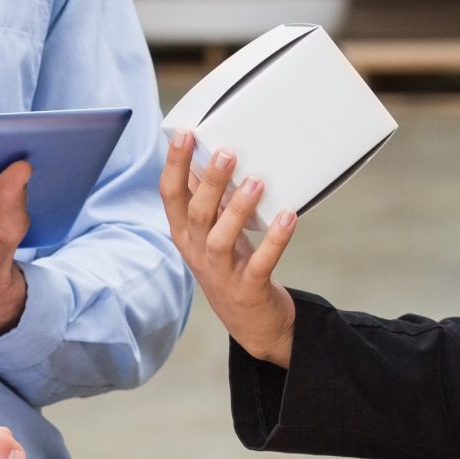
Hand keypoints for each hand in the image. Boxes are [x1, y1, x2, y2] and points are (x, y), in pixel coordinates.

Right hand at [159, 133, 299, 366]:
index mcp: (185, 234)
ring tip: (256, 182)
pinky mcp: (248, 289)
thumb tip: (211, 152)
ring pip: (221, 239)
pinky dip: (274, 240)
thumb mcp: (212, 232)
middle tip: (227, 152)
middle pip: (196, 215)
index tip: (185, 134)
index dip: (174, 165)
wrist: (251, 323)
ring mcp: (221, 273)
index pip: (171, 196)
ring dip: (237, 209)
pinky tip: (288, 217)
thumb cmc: (232, 265)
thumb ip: (209, 199)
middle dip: (209, 183)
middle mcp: (197, 253)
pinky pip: (260, 263)